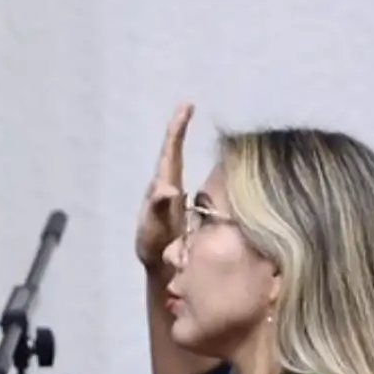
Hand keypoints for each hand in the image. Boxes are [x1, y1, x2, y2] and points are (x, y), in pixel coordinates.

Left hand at [136, 103, 193, 277]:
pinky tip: (220, 162)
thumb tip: (168, 188)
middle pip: (174, 152)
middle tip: (187, 105)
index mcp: (162, 187)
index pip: (170, 152)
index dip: (177, 129)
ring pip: (184, 166)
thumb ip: (158, 209)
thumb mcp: (152, 229)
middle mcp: (168, 187)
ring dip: (187, 144)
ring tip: (194, 121)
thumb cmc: (153, 248)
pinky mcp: (190, 208)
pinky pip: (201, 184)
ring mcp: (179, 197)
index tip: (186, 107)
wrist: (163, 268)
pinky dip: (205, 171)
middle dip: (179, 128)